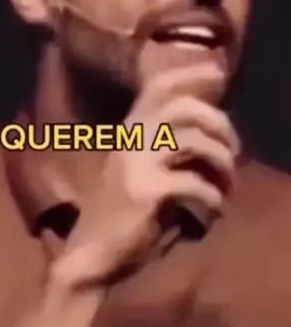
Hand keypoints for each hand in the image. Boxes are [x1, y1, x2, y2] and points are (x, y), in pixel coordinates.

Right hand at [49, 62, 239, 292]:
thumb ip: (166, 152)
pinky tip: (215, 211)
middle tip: (234, 150)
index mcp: (129, 134)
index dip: (188, 74)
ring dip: (222, 161)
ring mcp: (135, 164)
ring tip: (229, 184)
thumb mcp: (140, 174)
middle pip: (182, 108)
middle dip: (218, 124)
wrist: (92, 254)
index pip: (157, 89)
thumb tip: (211, 137)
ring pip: (193, 140)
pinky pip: (194, 183)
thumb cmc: (122, 217)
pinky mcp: (144, 192)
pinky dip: (214, 197)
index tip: (216, 71)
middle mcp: (130, 141)